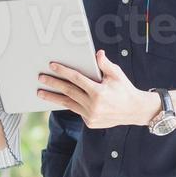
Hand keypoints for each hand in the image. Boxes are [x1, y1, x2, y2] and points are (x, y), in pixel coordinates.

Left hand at [36, 50, 158, 129]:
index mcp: (99, 92)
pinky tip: (58, 98)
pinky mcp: (90, 122)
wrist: (135, 110)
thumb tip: (97, 53)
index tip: (52, 66)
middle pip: (68, 92)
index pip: (76, 79)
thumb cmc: (124, 89)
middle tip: (40, 78)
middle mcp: (93, 105)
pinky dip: (68, 104)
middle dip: (53, 84)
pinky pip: (76, 110)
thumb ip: (105, 64)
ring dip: (53, 98)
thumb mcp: (117, 74)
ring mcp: (91, 116)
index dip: (63, 71)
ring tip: (40, 92)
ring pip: (68, 104)